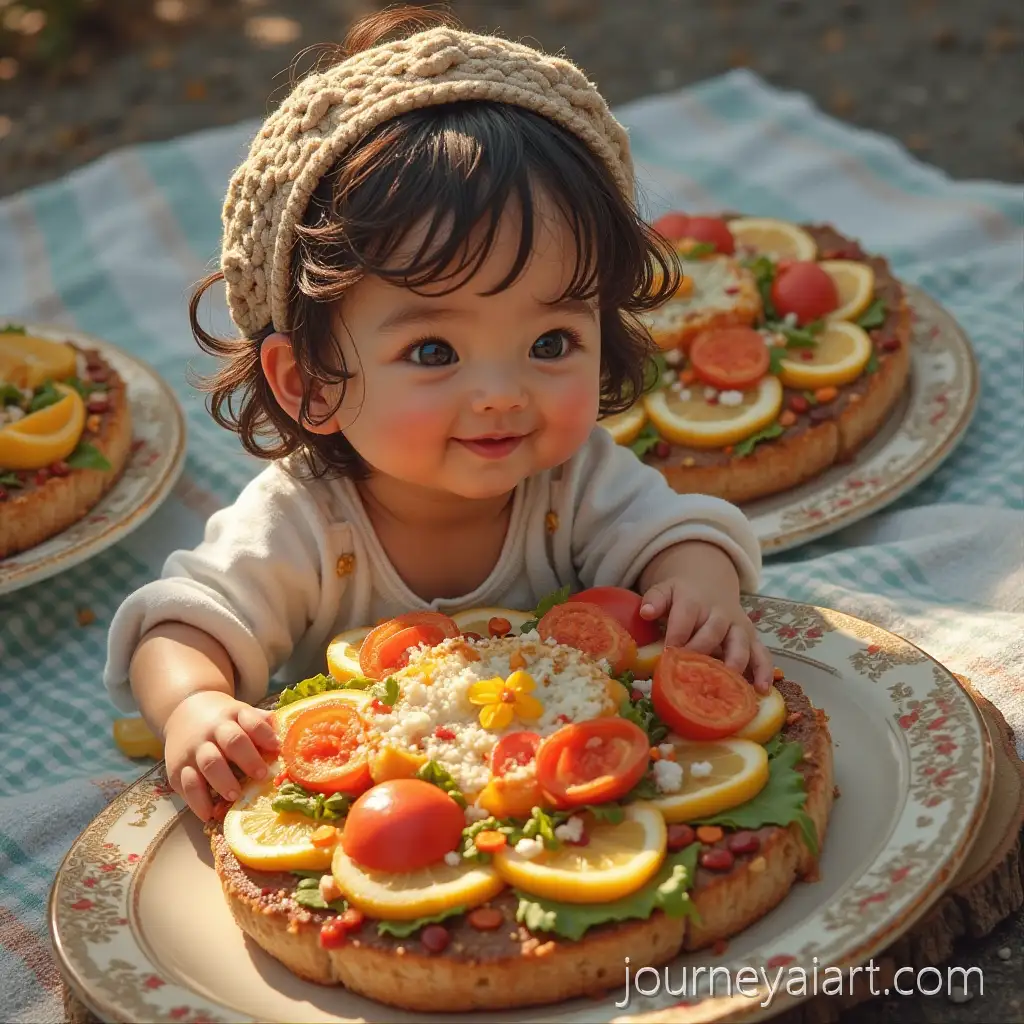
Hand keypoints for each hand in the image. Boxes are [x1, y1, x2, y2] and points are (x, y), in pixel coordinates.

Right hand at [163, 691, 279, 819]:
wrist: (184, 710)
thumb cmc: (224, 720)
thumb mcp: (242, 714)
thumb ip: (262, 724)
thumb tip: (289, 740)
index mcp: (234, 715)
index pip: (252, 721)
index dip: (265, 734)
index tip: (278, 748)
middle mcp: (214, 730)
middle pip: (232, 741)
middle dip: (248, 759)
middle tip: (262, 775)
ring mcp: (195, 748)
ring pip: (208, 763)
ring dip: (223, 781)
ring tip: (235, 796)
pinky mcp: (177, 767)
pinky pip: (186, 784)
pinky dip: (197, 801)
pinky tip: (209, 814)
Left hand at [639, 577, 772, 693]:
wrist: (710, 583)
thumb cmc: (682, 596)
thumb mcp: (666, 590)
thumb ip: (655, 599)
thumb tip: (646, 612)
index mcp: (694, 601)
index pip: (685, 617)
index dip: (677, 636)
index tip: (667, 656)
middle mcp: (720, 613)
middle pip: (713, 631)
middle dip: (702, 652)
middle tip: (692, 674)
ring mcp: (738, 626)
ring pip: (740, 643)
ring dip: (736, 663)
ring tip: (731, 686)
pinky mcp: (752, 638)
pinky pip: (761, 653)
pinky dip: (764, 671)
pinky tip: (761, 689)